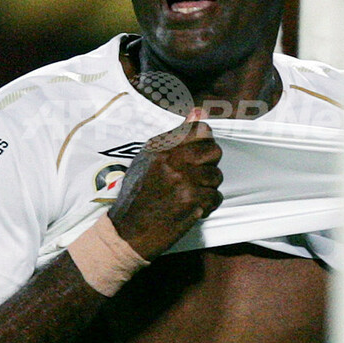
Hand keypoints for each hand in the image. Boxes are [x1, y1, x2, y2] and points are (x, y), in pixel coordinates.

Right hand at [109, 108, 223, 259]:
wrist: (127, 231)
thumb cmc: (136, 196)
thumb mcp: (148, 159)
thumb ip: (176, 136)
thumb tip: (199, 111)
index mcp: (161, 146)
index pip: (200, 130)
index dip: (204, 143)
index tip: (198, 154)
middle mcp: (172, 159)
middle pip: (214, 151)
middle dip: (209, 165)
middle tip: (196, 176)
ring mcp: (183, 180)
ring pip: (216, 176)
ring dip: (207, 187)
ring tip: (189, 193)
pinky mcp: (192, 201)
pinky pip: (215, 196)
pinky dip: (207, 204)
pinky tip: (192, 207)